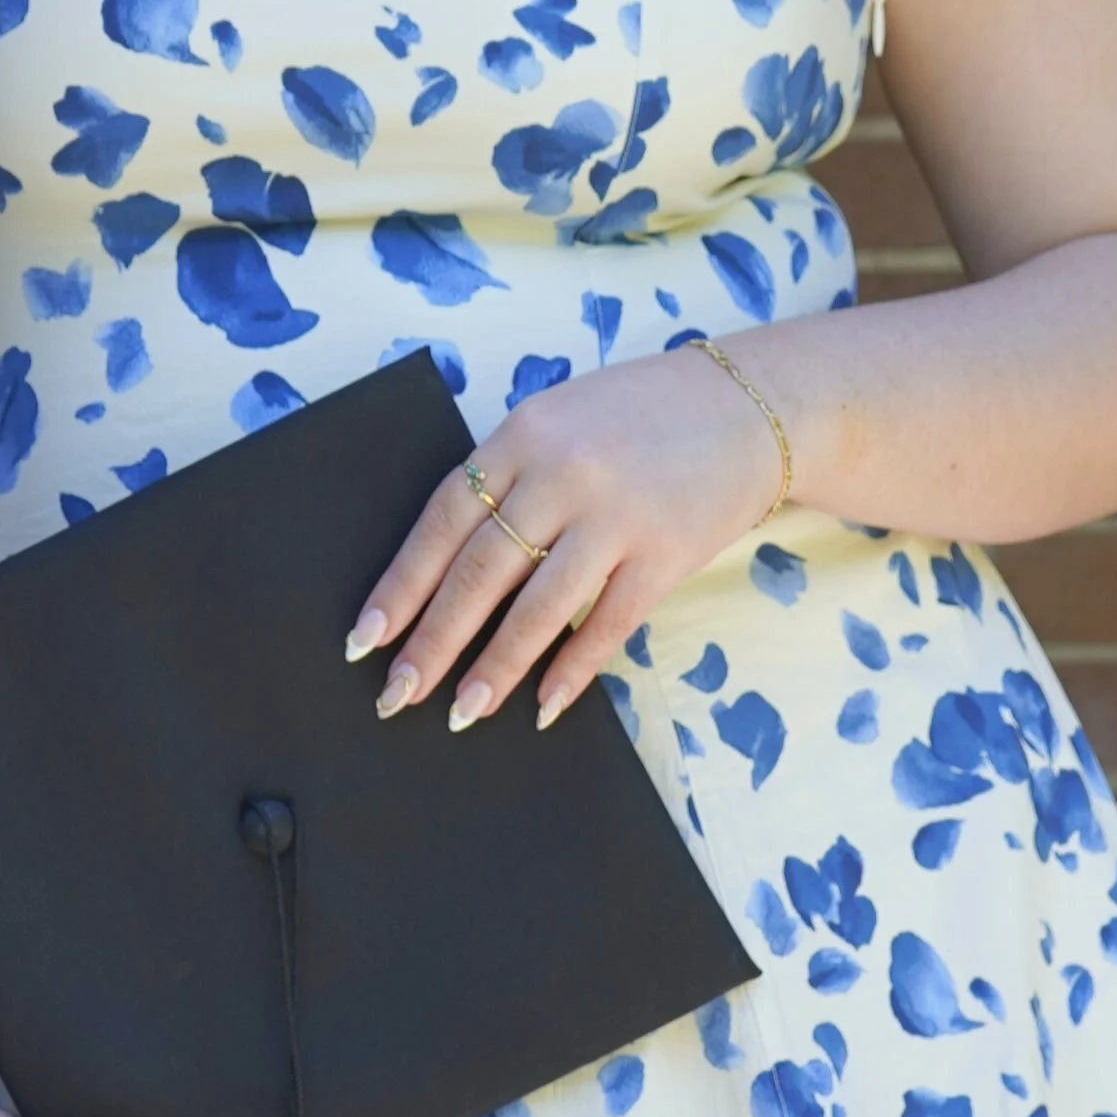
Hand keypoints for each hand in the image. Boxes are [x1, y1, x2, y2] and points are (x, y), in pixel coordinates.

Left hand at [349, 336, 791, 733]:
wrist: (749, 406)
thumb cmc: (641, 417)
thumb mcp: (560, 420)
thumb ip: (510, 477)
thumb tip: (449, 573)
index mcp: (523, 434)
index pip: (443, 520)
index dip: (402, 584)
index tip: (367, 636)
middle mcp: (563, 473)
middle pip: (480, 573)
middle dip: (433, 642)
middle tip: (397, 694)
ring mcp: (617, 515)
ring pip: (538, 609)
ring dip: (495, 669)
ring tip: (462, 711)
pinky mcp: (665, 554)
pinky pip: (606, 625)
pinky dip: (572, 670)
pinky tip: (543, 704)